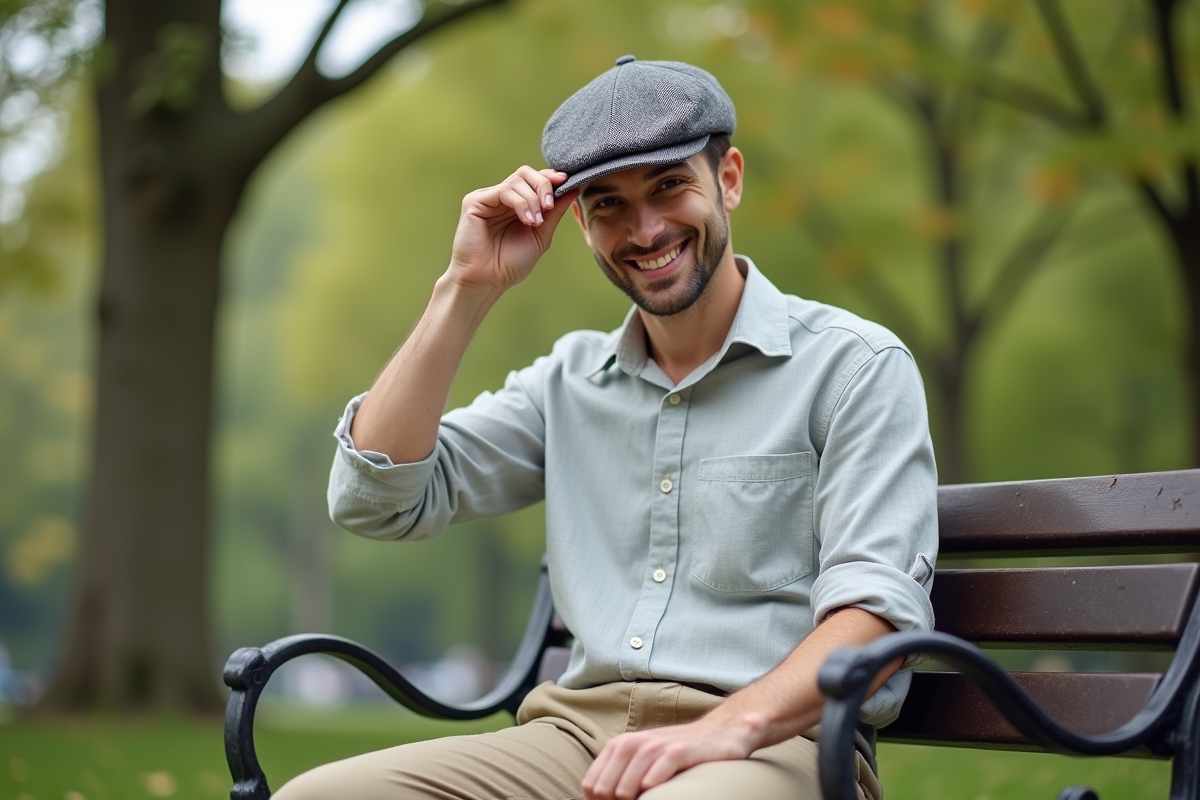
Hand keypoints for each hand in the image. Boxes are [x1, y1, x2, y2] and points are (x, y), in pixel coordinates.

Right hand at [447, 166, 578, 291]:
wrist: (488, 280)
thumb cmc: (510, 264)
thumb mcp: (541, 235)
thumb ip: (554, 213)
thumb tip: (573, 190)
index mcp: (516, 204)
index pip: (534, 179)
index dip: (550, 177)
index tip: (566, 181)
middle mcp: (502, 198)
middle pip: (525, 173)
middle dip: (543, 185)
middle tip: (549, 206)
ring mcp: (488, 198)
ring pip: (517, 181)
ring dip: (533, 200)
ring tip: (535, 222)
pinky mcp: (475, 201)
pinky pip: (504, 191)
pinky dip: (520, 203)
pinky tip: (526, 221)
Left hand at [581, 716, 756, 799]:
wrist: (717, 732)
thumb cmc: (675, 753)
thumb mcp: (642, 760)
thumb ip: (620, 776)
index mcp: (620, 746)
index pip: (592, 784)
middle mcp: (635, 743)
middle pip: (607, 785)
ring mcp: (659, 745)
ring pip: (631, 777)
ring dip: (630, 796)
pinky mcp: (682, 750)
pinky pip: (663, 764)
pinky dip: (655, 780)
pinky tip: (653, 789)